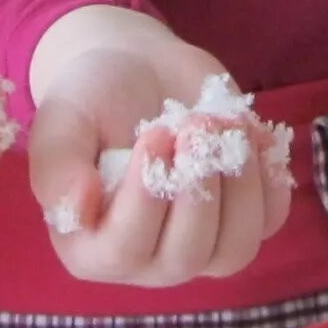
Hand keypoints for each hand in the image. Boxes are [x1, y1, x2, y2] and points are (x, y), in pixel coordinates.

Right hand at [26, 6, 290, 286]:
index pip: (124, 251)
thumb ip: (55, 166)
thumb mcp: (61, 120)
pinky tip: (248, 129)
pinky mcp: (241, 217)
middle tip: (195, 123)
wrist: (137, 68)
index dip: (146, 198)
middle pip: (186, 257)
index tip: (154, 135)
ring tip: (223, 122)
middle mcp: (145, 259)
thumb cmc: (90, 97)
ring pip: (235, 249)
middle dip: (198, 188)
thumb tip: (76, 210)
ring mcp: (199, 245)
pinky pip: (271, 221)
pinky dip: (267, 175)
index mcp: (91, 247)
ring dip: (240, 185)